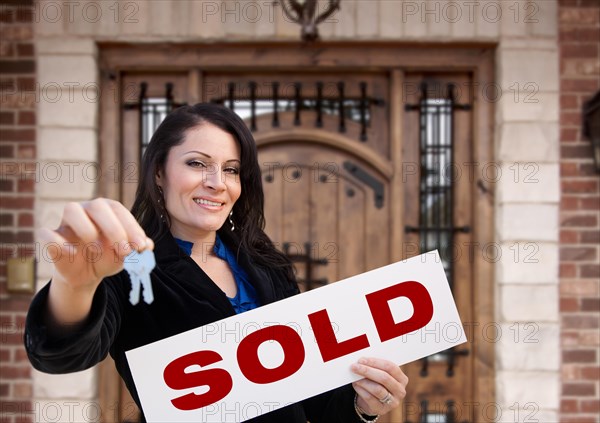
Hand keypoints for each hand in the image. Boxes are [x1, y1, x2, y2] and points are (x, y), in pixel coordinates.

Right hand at [39, 198, 153, 323]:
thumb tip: (149, 245)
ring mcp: (66, 222)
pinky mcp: (51, 237)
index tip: (141, 247)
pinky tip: (72, 253)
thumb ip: (137, 248)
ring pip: (71, 209)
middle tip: (124, 250)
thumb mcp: (125, 254)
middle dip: (114, 228)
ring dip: (87, 229)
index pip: (119, 210)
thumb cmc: (108, 256)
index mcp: (107, 210)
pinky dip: (58, 242)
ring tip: (97, 250)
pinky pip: (47, 233)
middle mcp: (86, 210)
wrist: (86, 274)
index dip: (132, 227)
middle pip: (97, 206)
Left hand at [351, 357, 408, 416]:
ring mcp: (392, 402)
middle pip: (384, 378)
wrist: (373, 402)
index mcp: (402, 379)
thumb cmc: (377, 383)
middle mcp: (400, 391)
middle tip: (354, 367)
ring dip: (363, 381)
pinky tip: (356, 385)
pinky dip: (360, 390)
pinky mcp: (382, 409)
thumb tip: (362, 361)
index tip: (362, 359)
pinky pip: (369, 398)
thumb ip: (375, 367)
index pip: (390, 367)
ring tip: (354, 376)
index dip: (375, 362)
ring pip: (377, 389)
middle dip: (367, 371)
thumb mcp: (380, 374)